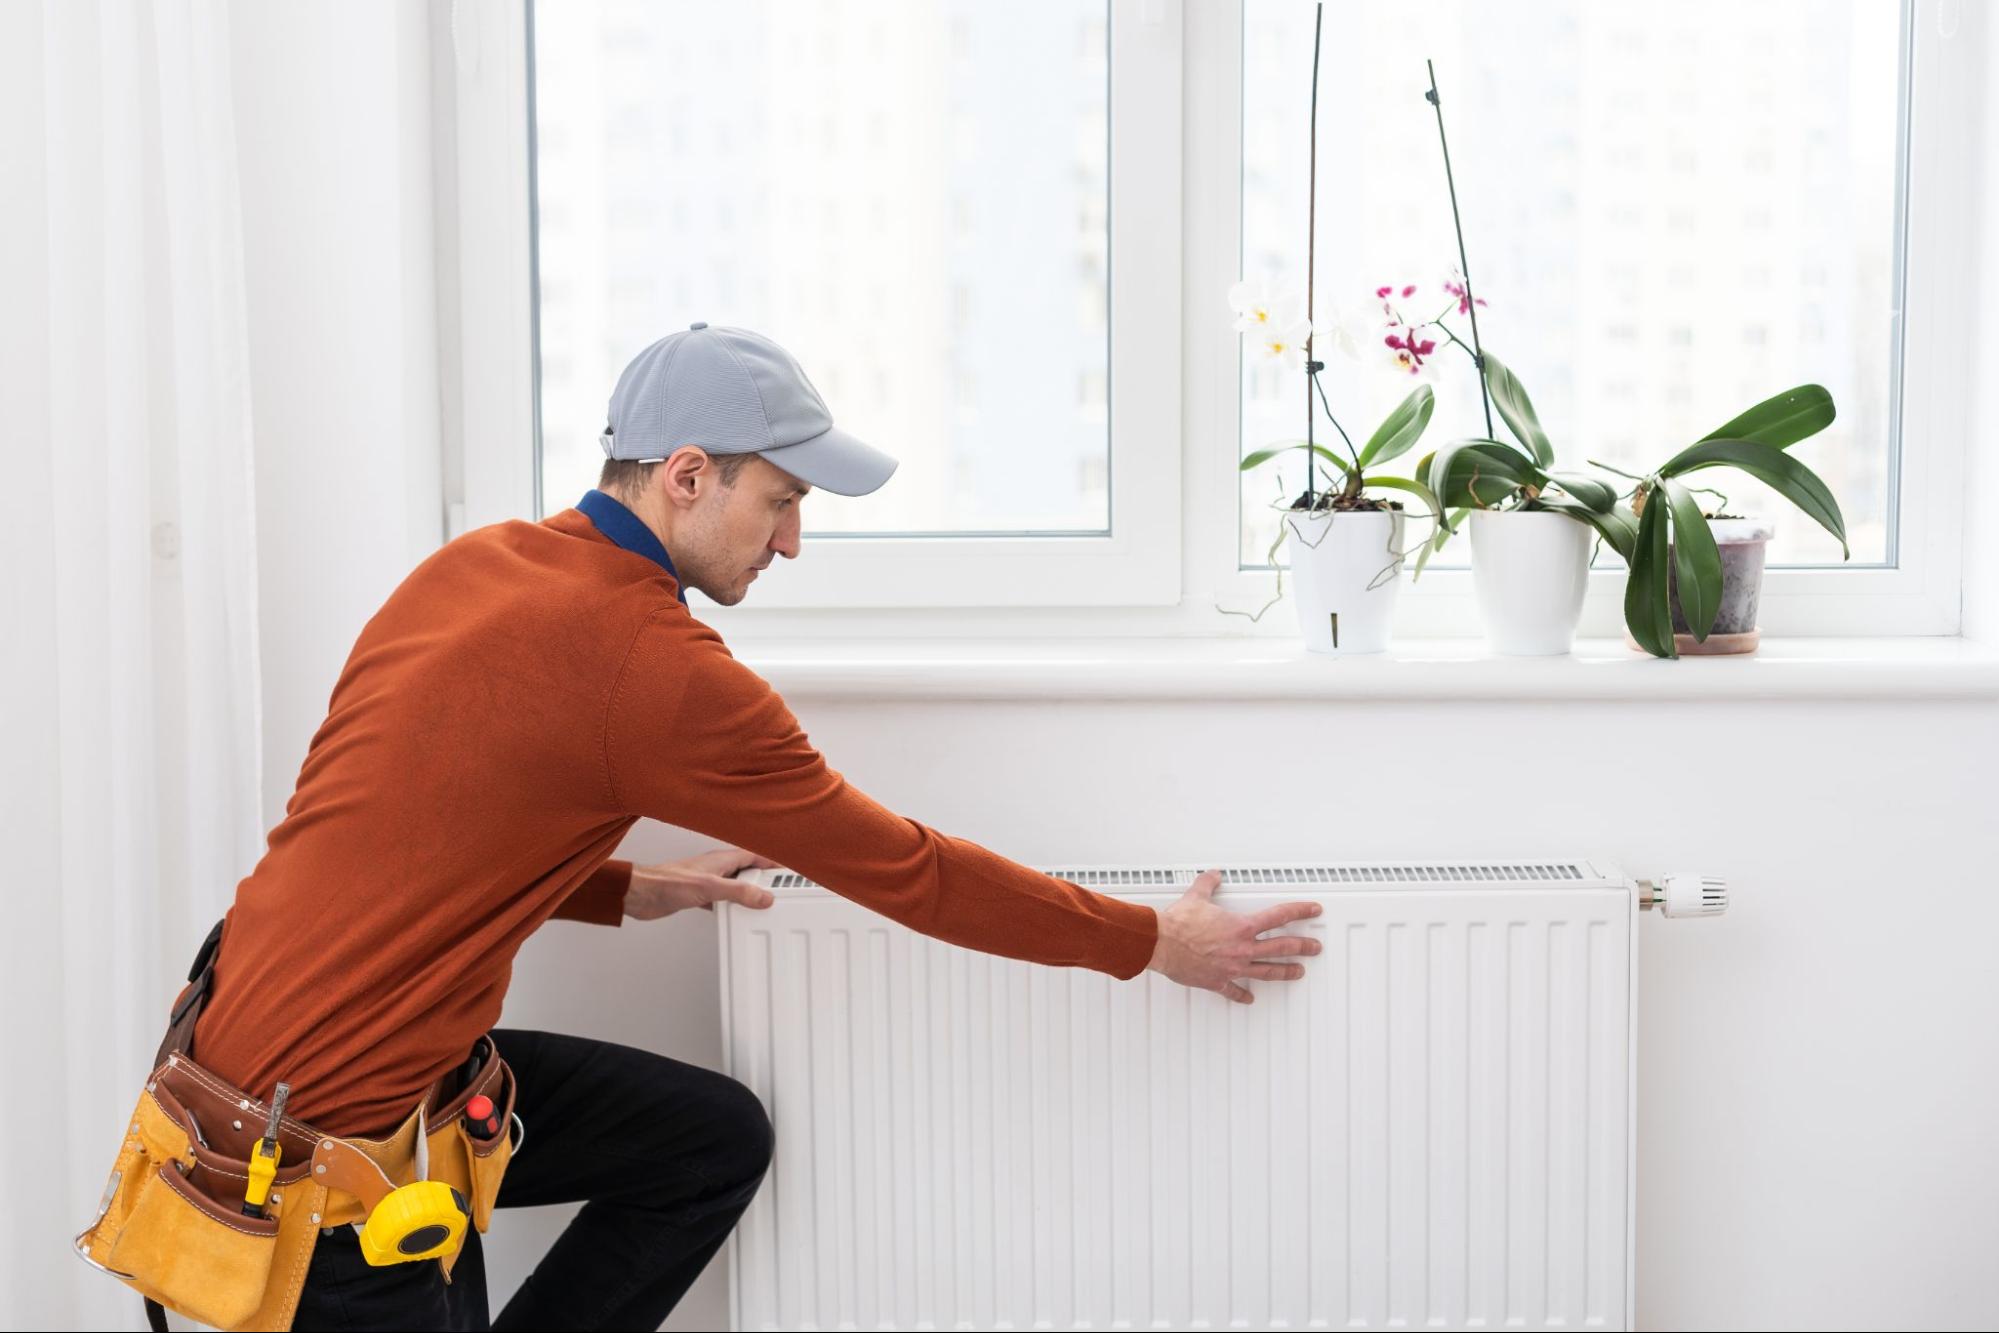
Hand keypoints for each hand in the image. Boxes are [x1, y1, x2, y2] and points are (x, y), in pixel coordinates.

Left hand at [624, 847, 781, 920]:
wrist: (641, 894)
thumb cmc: (667, 881)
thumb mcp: (710, 887)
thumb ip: (738, 892)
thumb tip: (764, 897)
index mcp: (722, 859)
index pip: (755, 855)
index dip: (773, 861)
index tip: (789, 868)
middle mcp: (717, 868)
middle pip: (748, 870)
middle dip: (765, 877)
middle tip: (781, 888)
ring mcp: (707, 881)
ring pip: (735, 885)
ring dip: (748, 892)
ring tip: (763, 902)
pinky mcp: (698, 896)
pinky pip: (722, 900)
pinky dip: (731, 906)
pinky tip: (735, 914)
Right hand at [1146, 869, 1322, 1003]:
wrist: (1162, 943)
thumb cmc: (1179, 923)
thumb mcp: (1197, 896)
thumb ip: (1208, 884)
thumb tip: (1213, 876)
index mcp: (1241, 926)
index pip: (1279, 916)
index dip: (1300, 911)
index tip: (1313, 910)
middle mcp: (1242, 948)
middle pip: (1282, 947)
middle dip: (1303, 947)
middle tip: (1315, 948)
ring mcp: (1233, 967)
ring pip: (1267, 971)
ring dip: (1285, 972)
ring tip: (1298, 972)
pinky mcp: (1218, 981)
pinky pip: (1234, 991)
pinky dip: (1242, 995)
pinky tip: (1249, 998)